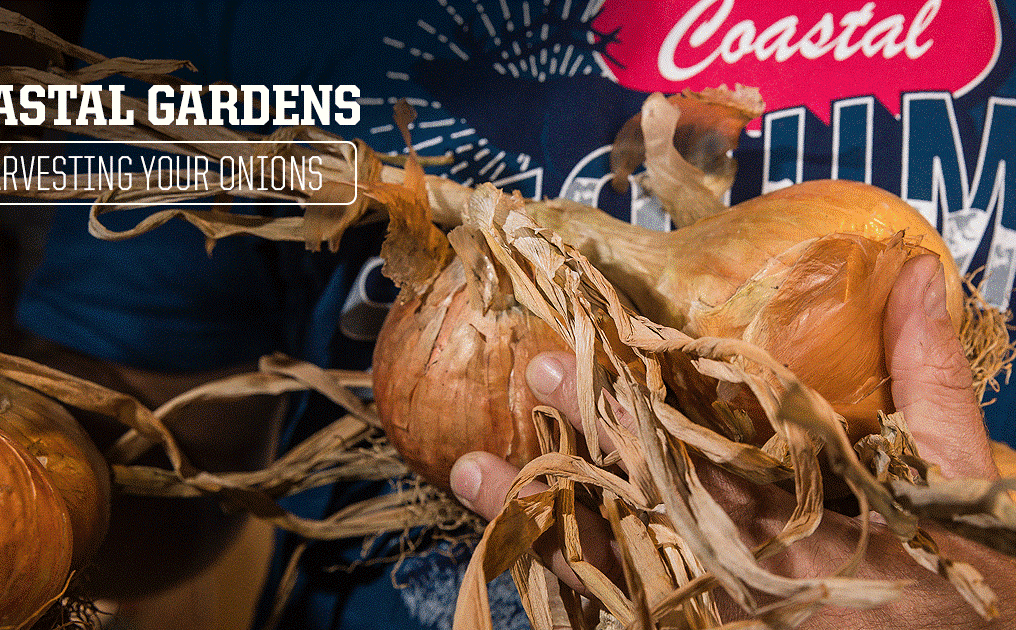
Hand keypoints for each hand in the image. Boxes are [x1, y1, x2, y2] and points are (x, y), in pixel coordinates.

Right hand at [449, 254, 1014, 626]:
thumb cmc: (962, 573)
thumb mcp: (945, 466)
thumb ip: (922, 377)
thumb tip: (921, 271)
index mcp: (775, 474)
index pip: (699, 414)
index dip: (649, 373)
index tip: (600, 321)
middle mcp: (726, 521)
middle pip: (639, 466)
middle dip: (587, 421)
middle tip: (539, 366)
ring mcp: (700, 576)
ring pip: (606, 531)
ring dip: (540, 498)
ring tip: (474, 462)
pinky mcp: (679, 614)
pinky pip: (608, 597)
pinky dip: (550, 570)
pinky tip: (497, 540)